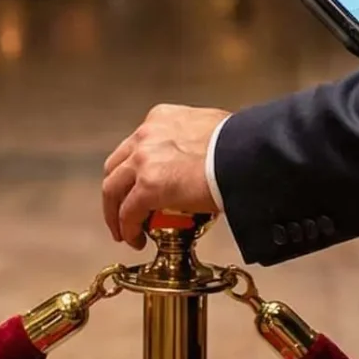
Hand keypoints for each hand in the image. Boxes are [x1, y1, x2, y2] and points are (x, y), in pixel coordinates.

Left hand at [101, 103, 225, 247]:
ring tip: (124, 232)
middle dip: (116, 191)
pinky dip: (127, 228)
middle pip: (115, 167)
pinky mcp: (149, 187)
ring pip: (112, 189)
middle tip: (121, 210)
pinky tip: (135, 239)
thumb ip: (194, 141)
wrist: (246, 156)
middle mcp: (146, 136)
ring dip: (114, 213)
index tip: (137, 185)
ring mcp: (144, 160)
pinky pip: (128, 213)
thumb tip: (204, 158)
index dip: (132, 169)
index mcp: (161, 119)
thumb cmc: (239, 145)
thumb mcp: (209, 129)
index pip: (135, 146)